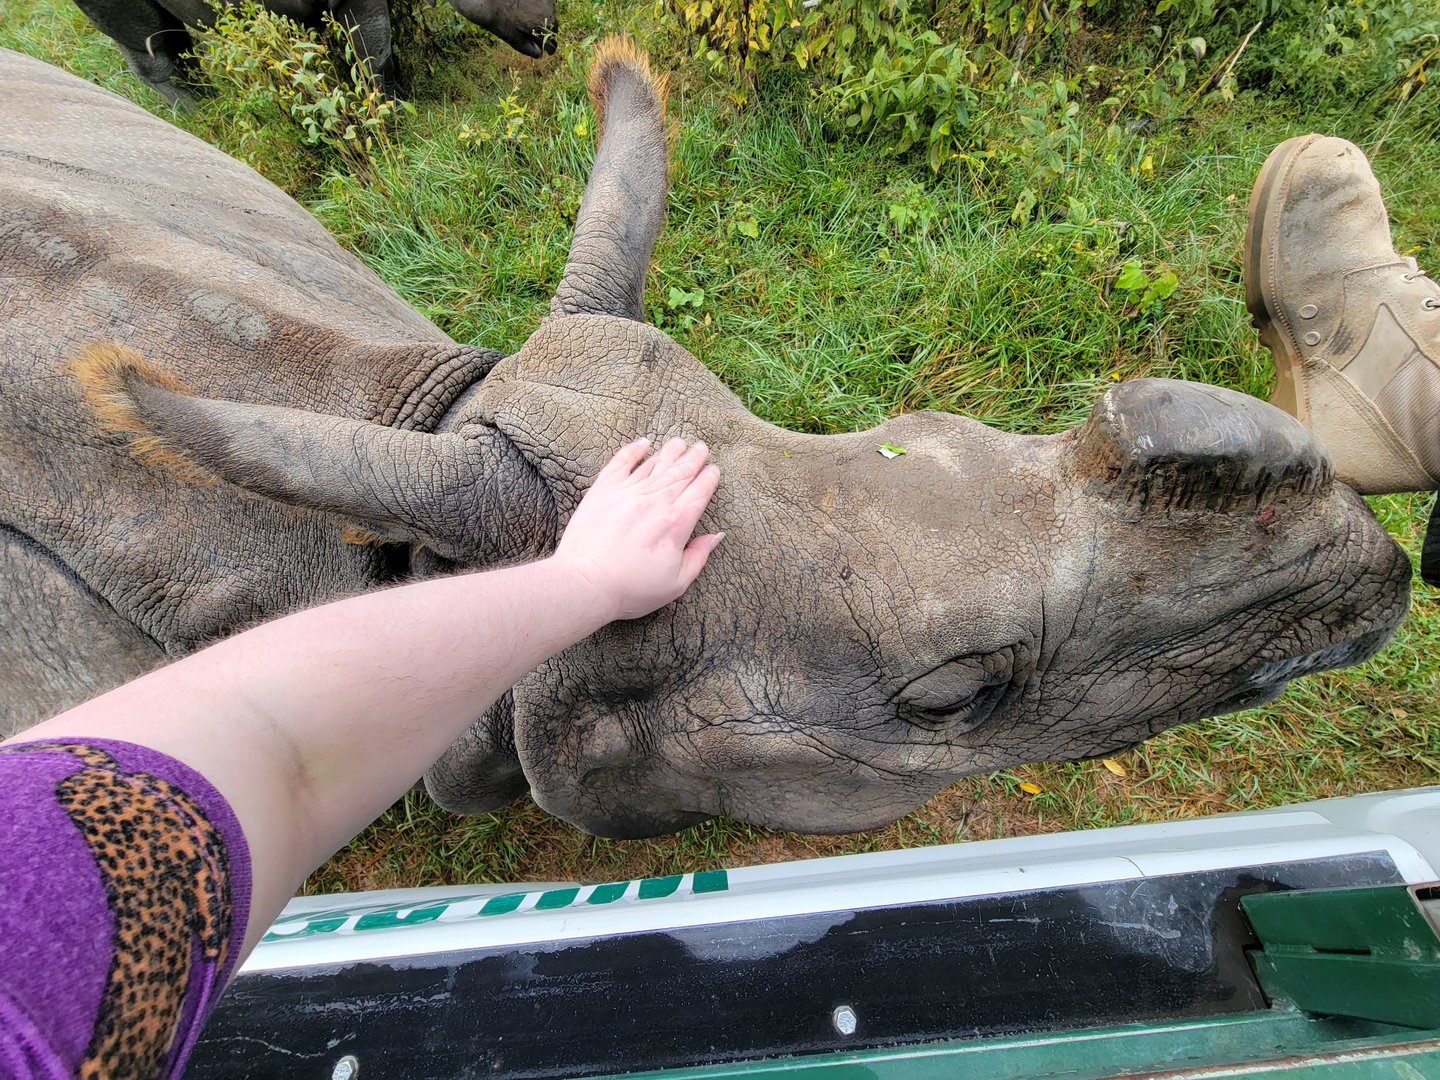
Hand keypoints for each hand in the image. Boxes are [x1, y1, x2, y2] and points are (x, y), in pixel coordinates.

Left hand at [554, 437, 722, 620]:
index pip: (700, 492)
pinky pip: (621, 463)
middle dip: (694, 458)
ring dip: (670, 451)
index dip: (709, 478)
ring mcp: (628, 492)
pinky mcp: (603, 491)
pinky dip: (633, 451)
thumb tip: (717, 536)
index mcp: (676, 523)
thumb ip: (698, 556)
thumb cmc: (631, 589)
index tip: (713, 470)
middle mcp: (655, 502)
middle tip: (701, 447)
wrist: (585, 583)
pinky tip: (643, 444)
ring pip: (655, 463)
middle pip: (681, 472)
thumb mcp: (676, 583)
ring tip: (679, 442)